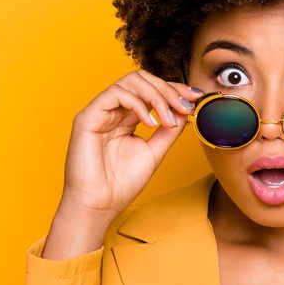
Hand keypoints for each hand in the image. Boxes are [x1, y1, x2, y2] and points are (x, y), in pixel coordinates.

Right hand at [59, 69, 202, 218]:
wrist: (100, 205)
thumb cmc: (121, 184)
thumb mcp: (154, 152)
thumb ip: (169, 130)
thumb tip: (185, 110)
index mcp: (126, 117)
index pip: (150, 90)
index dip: (174, 90)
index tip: (196, 98)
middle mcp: (112, 111)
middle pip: (141, 79)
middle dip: (168, 89)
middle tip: (185, 105)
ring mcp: (99, 112)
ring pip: (130, 81)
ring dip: (157, 95)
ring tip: (169, 118)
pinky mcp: (87, 117)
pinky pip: (115, 94)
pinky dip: (138, 104)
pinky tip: (151, 122)